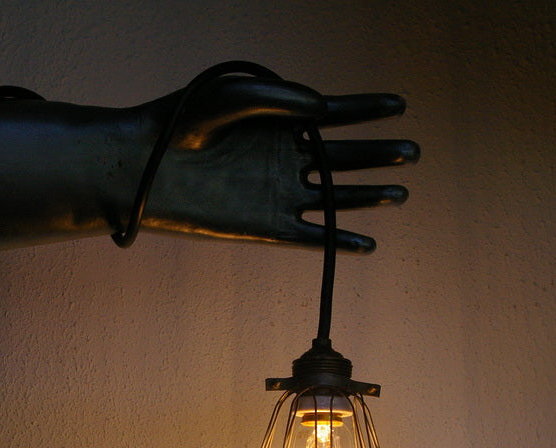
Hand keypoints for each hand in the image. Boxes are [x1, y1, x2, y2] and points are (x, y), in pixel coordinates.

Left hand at [139, 74, 417, 252]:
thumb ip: (282, 97)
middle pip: (344, 157)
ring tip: (401, 193)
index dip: (368, 110)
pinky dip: (338, 241)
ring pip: (334, 197)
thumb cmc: (182, 122)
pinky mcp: (264, 226)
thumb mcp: (233, 95)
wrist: (144, 167)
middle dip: (380, 155)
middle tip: (411, 153)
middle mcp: (284, 158)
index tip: (400, 105)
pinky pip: (309, 237)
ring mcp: (276, 193)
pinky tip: (366, 243)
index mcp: (280, 122)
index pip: (335, 116)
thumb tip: (324, 108)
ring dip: (368, 196)